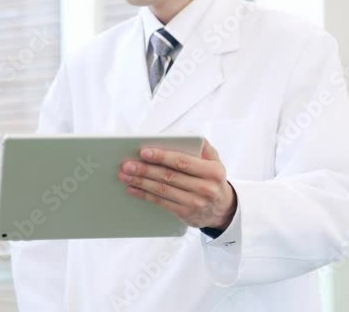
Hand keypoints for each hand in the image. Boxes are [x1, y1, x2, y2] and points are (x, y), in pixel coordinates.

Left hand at [119, 139, 236, 228]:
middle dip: (145, 170)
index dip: (162, 157)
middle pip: (169, 177)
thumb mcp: (216, 162)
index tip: (144, 152)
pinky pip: (161, 203)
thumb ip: (204, 147)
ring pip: (162, 190)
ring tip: (125, 175)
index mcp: (212, 171)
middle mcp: (205, 188)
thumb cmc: (213, 180)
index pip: (182, 162)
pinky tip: (133, 189)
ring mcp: (195, 203)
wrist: (223, 209)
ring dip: (141, 182)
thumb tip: (188, 135)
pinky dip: (145, 195)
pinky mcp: (185, 214)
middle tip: (127, 164)